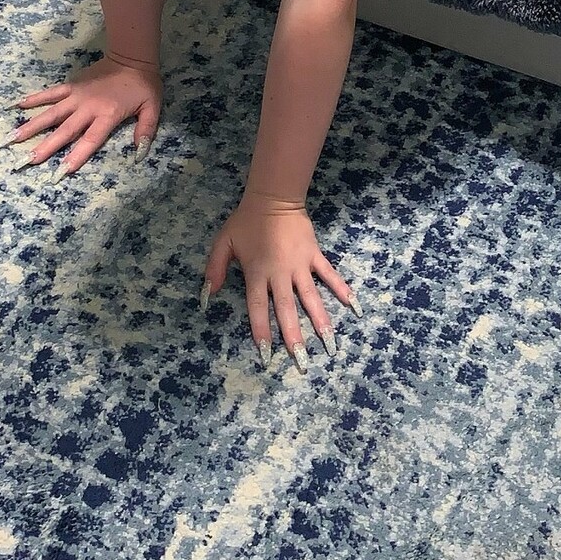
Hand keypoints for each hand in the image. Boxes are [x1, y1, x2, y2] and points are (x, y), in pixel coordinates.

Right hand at [7, 52, 161, 175]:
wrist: (132, 55)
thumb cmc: (143, 85)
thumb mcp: (152, 108)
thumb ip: (146, 130)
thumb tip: (139, 154)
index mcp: (108, 114)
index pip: (90, 139)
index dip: (76, 155)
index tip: (61, 171)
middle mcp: (88, 107)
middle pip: (64, 130)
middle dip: (46, 146)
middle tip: (27, 160)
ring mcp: (76, 95)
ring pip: (51, 113)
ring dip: (32, 126)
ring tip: (12, 138)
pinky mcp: (71, 85)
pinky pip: (50, 93)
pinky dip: (34, 99)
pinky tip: (16, 106)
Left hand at [202, 192, 358, 371]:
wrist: (274, 197)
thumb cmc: (246, 222)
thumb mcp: (223, 243)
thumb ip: (214, 269)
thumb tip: (206, 297)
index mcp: (257, 272)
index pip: (259, 307)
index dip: (262, 331)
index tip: (266, 355)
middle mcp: (280, 273)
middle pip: (287, 309)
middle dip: (294, 337)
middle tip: (301, 361)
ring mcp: (301, 265)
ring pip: (311, 297)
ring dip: (321, 321)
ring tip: (330, 345)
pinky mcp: (315, 256)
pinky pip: (330, 275)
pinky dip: (342, 290)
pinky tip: (354, 307)